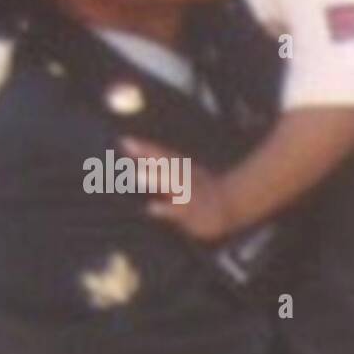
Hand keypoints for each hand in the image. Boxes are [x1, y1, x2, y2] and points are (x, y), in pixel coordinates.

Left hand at [120, 136, 234, 240]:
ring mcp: (188, 192)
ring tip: (135, 175)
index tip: (124, 141)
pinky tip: (151, 208)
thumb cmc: (198, 189)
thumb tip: (136, 162)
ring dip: (154, 178)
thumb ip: (157, 169)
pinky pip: (178, 210)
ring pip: (171, 183)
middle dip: (146, 155)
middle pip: (163, 163)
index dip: (142, 147)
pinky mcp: (192, 212)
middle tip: (127, 147)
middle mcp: (183, 176)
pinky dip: (165, 209)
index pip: (159, 154)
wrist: (230, 203)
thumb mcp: (180, 175)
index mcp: (180, 166)